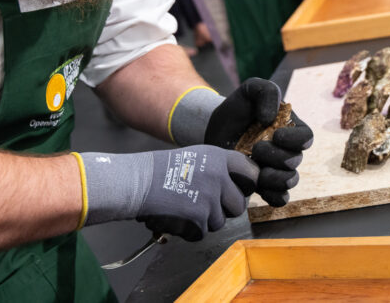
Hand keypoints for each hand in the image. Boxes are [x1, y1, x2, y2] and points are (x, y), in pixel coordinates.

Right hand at [138, 146, 257, 240]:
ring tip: (185, 207)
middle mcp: (218, 178)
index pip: (251, 173)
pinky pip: (202, 233)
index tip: (240, 190)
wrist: (138, 182)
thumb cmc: (162, 170)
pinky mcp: (198, 219)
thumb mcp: (196, 157)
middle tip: (209, 206)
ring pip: (219, 222)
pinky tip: (177, 216)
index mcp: (219, 159)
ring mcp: (209, 200)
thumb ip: (218, 168)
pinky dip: (190, 230)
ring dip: (205, 220)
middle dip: (226, 209)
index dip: (247, 184)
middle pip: (239, 205)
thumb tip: (236, 185)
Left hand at [205, 78, 313, 206]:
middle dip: (277, 156)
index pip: (307, 138)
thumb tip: (270, 118)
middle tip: (256, 148)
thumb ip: (266, 91)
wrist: (214, 128)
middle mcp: (287, 150)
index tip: (276, 134)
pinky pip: (279, 198)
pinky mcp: (263, 185)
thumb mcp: (251, 88)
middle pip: (296, 161)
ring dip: (274, 177)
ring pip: (289, 182)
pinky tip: (257, 186)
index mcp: (290, 129)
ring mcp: (276, 169)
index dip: (296, 140)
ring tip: (254, 168)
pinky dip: (273, 195)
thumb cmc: (237, 108)